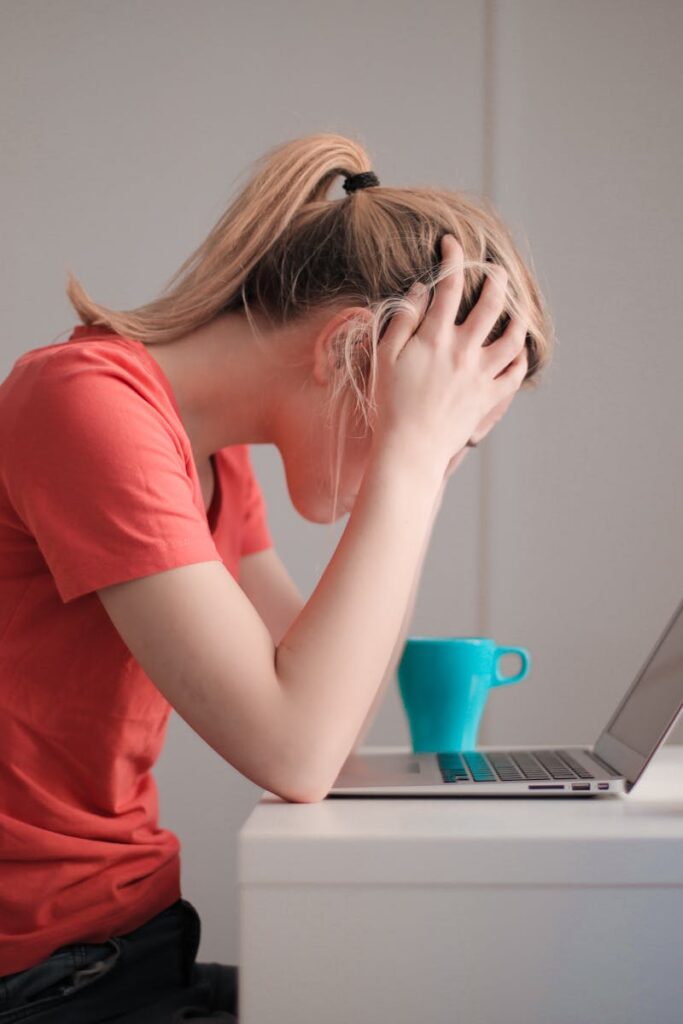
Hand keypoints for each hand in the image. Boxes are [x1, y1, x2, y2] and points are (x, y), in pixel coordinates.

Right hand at [371, 234, 528, 477]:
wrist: (410, 448)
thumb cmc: (390, 404)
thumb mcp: (384, 357)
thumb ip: (403, 320)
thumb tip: (422, 291)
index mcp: (435, 337)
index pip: (449, 285)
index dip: (453, 257)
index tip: (452, 243)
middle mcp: (464, 351)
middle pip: (492, 304)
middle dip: (496, 278)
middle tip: (495, 269)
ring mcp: (481, 375)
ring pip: (513, 336)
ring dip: (518, 316)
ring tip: (516, 306)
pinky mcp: (489, 398)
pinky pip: (515, 373)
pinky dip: (520, 357)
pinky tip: (518, 349)